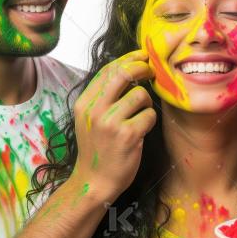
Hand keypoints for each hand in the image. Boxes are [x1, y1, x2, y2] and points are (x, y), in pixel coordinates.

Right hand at [72, 50, 156, 198]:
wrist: (95, 181)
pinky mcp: (127, 135)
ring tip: (141, 114)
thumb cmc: (98, 148)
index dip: (128, 59)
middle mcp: (95, 110)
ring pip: (140, 95)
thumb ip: (103, 96)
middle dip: (142, 68)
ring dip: (147, 102)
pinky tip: (142, 130)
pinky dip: (149, 121)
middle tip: (152, 71)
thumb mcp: (90, 119)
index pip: (108, 70)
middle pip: (124, 73)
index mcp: (84, 103)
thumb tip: (126, 68)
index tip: (142, 56)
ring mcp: (110, 123)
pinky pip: (149, 115)